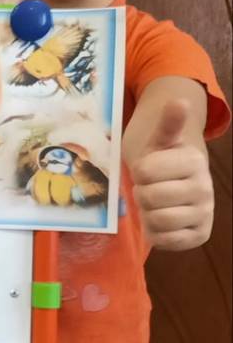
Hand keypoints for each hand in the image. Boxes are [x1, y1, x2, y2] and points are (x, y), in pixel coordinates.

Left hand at [130, 99, 214, 250]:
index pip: (144, 172)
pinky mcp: (198, 236)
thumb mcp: (158, 141)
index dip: (138, 172)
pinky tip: (160, 221)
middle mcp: (204, 189)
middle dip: (141, 193)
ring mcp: (203, 214)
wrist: (174, 184)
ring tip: (153, 204)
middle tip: (148, 188)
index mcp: (194, 161)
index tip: (147, 170)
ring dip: (147, 214)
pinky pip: (165, 241)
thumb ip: (168, 124)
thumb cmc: (160, 160)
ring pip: (157, 220)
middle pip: (148, 198)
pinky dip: (155, 233)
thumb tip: (178, 101)